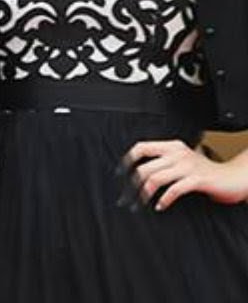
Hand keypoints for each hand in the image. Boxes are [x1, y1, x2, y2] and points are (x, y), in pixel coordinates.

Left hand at [126, 139, 247, 210]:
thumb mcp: (183, 161)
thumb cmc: (207, 172)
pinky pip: (174, 189)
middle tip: (126, 197)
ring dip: (144, 194)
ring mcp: (188, 166)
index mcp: (172, 146)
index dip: (127, 160)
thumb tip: (138, 173)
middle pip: (144, 167)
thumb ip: (164, 162)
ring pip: (155, 178)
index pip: (141, 147)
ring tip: (141, 203)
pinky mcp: (198, 179)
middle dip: (132, 185)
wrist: (234, 177)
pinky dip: (164, 199)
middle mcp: (178, 153)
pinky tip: (160, 206)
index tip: (118, 174)